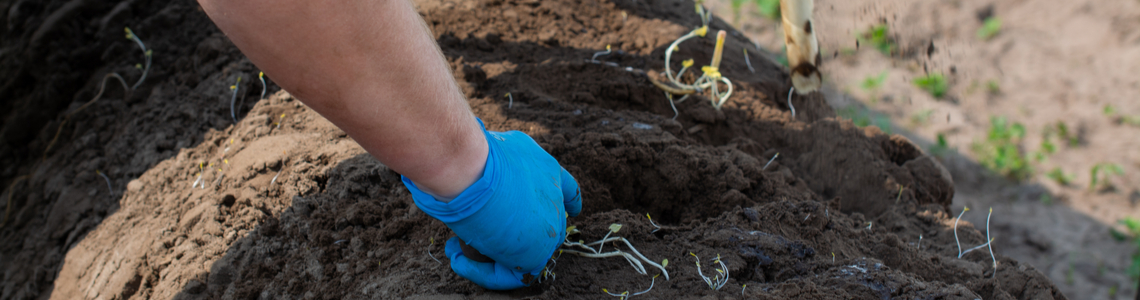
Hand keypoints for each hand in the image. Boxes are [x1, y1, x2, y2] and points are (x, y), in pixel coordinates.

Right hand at [402, 120, 581, 289]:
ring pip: (525, 252)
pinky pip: (512, 273)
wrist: (470, 168)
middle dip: (510, 235)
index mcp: (547, 169)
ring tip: (458, 250)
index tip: (573, 210)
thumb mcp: (489, 151)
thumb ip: (494, 165)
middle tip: (477, 234)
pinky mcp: (535, 252)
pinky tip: (459, 260)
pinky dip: (483, 272)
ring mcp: (548, 226)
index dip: (568, 201)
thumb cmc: (471, 156)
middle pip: (545, 227)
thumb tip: (469, 168)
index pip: (567, 189)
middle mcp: (553, 199)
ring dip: (489, 255)